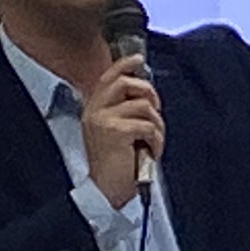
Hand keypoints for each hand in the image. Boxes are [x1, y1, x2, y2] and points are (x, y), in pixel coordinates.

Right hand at [82, 61, 164, 204]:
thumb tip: (145, 93)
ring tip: (153, 142)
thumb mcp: (114, 132)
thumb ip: (122, 110)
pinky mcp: (116, 131)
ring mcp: (103, 119)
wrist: (105, 191)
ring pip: (143, 106)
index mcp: (93, 109)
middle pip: (126, 83)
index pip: (108, 77)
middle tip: (156, 111)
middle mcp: (94, 111)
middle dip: (149, 94)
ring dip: (157, 125)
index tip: (138, 59)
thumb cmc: (115, 164)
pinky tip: (151, 152)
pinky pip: (148, 126)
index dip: (125, 65)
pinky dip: (157, 140)